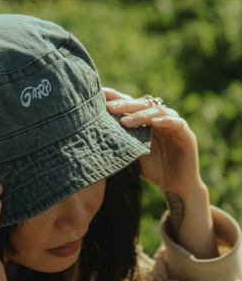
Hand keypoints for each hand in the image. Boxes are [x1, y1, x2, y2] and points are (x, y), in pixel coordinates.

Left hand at [104, 87, 217, 258]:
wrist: (174, 186)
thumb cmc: (151, 168)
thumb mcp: (131, 152)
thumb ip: (120, 140)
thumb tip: (93, 132)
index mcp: (144, 119)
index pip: (129, 104)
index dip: (116, 97)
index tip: (99, 94)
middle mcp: (158, 118)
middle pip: (141, 104)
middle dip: (124, 105)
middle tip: (108, 107)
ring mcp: (173, 125)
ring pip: (157, 111)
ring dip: (140, 115)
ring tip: (125, 122)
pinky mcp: (186, 134)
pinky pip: (177, 123)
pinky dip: (166, 121)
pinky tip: (155, 123)